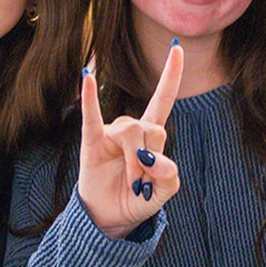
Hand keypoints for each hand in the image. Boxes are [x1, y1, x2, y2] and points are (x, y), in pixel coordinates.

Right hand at [77, 43, 182, 238]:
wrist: (110, 218)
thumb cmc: (139, 199)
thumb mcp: (165, 191)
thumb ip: (170, 175)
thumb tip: (153, 158)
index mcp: (151, 134)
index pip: (163, 98)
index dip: (171, 75)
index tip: (177, 48)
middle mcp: (131, 129)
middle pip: (150, 127)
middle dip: (150, 158)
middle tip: (143, 184)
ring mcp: (111, 134)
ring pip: (130, 132)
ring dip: (133, 162)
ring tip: (131, 183)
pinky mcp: (92, 141)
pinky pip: (91, 116)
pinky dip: (89, 97)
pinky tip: (87, 77)